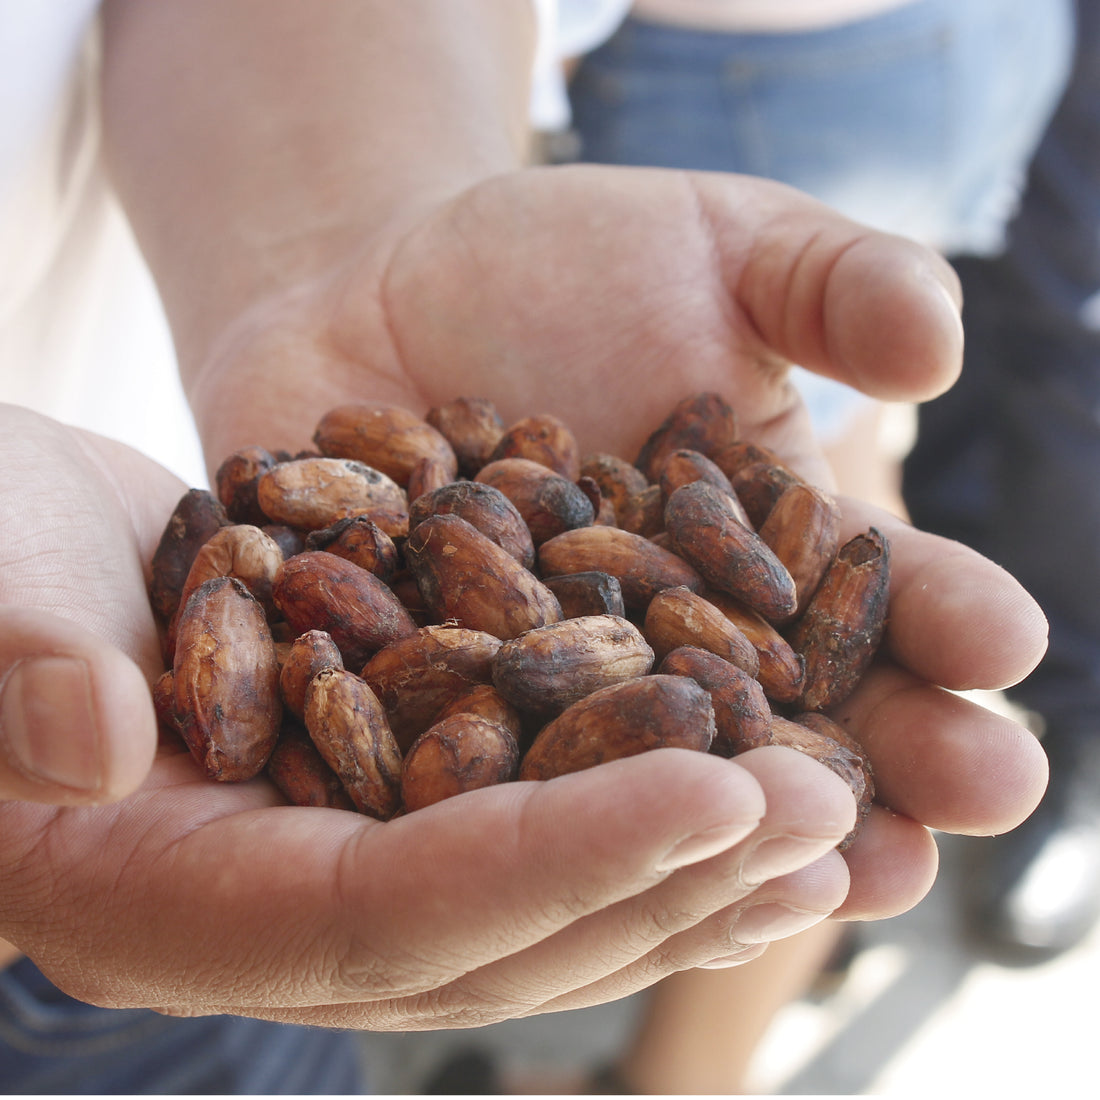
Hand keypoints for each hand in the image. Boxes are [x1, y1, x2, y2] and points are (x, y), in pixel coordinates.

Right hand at [0, 405, 862, 1026]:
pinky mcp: (386, 804)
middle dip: (668, 871)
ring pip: (543, 901)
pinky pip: (536, 830)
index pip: (393, 909)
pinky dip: (642, 814)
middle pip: (501, 927)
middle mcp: (277, 903)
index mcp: (170, 888)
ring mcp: (341, 864)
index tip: (715, 793)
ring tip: (828, 815)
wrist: (22, 555)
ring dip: (688, 863)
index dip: (556, 861)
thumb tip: (89, 737)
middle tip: (824, 811)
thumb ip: (16, 657)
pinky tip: (746, 777)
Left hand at [186, 165, 1049, 920]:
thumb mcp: (720, 243)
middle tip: (969, 801)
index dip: (943, 615)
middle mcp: (674, 646)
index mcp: (762, 550)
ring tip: (830, 882)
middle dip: (875, 760)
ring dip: (731, 833)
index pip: (870, 594)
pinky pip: (482, 757)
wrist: (381, 297)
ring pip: (648, 780)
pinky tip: (591, 855)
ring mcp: (554, 690)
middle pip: (783, 719)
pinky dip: (530, 808)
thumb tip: (938, 344)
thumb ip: (837, 285)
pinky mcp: (434, 705)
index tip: (1006, 642)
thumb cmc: (562, 266)